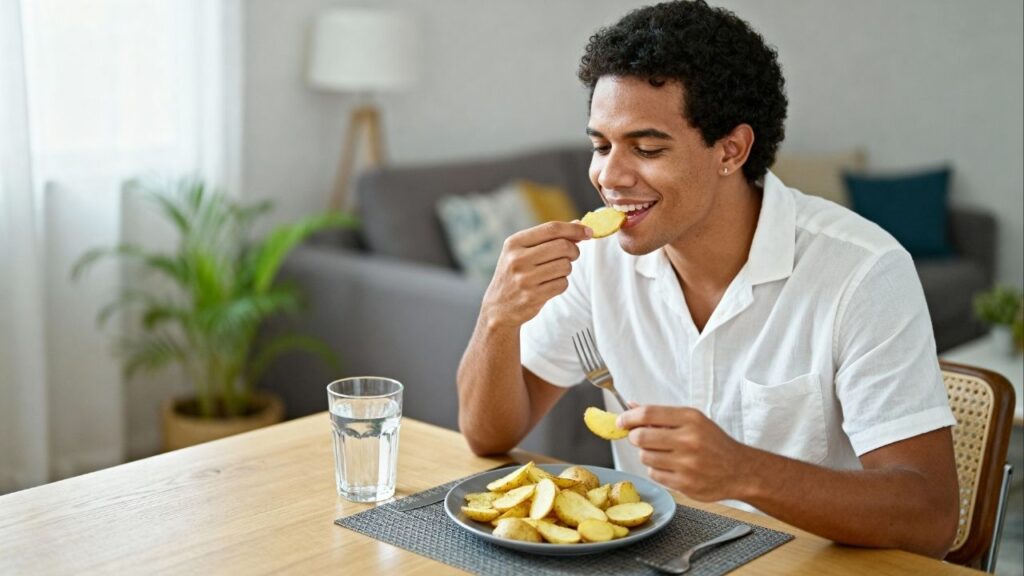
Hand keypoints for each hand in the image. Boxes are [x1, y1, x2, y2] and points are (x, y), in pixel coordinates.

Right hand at [480, 221, 591, 327]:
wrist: (499, 307)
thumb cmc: (515, 274)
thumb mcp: (523, 251)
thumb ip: (549, 237)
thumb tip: (577, 224)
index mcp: (514, 243)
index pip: (552, 228)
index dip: (574, 229)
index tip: (588, 232)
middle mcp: (517, 259)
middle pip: (562, 246)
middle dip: (574, 250)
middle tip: (571, 256)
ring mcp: (524, 279)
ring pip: (565, 266)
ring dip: (566, 269)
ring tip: (554, 272)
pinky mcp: (532, 296)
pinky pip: (562, 284)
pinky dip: (562, 283)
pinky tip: (549, 285)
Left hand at [617, 405, 753, 501]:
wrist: (740, 470)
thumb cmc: (713, 443)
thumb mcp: (692, 421)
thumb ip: (660, 415)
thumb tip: (630, 405)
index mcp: (690, 419)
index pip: (647, 414)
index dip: (628, 417)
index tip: (620, 421)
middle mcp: (689, 440)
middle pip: (640, 437)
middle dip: (635, 437)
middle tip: (641, 438)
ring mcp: (687, 464)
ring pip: (644, 457)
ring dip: (648, 455)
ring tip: (664, 453)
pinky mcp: (684, 484)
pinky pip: (654, 474)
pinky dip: (657, 470)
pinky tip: (672, 467)